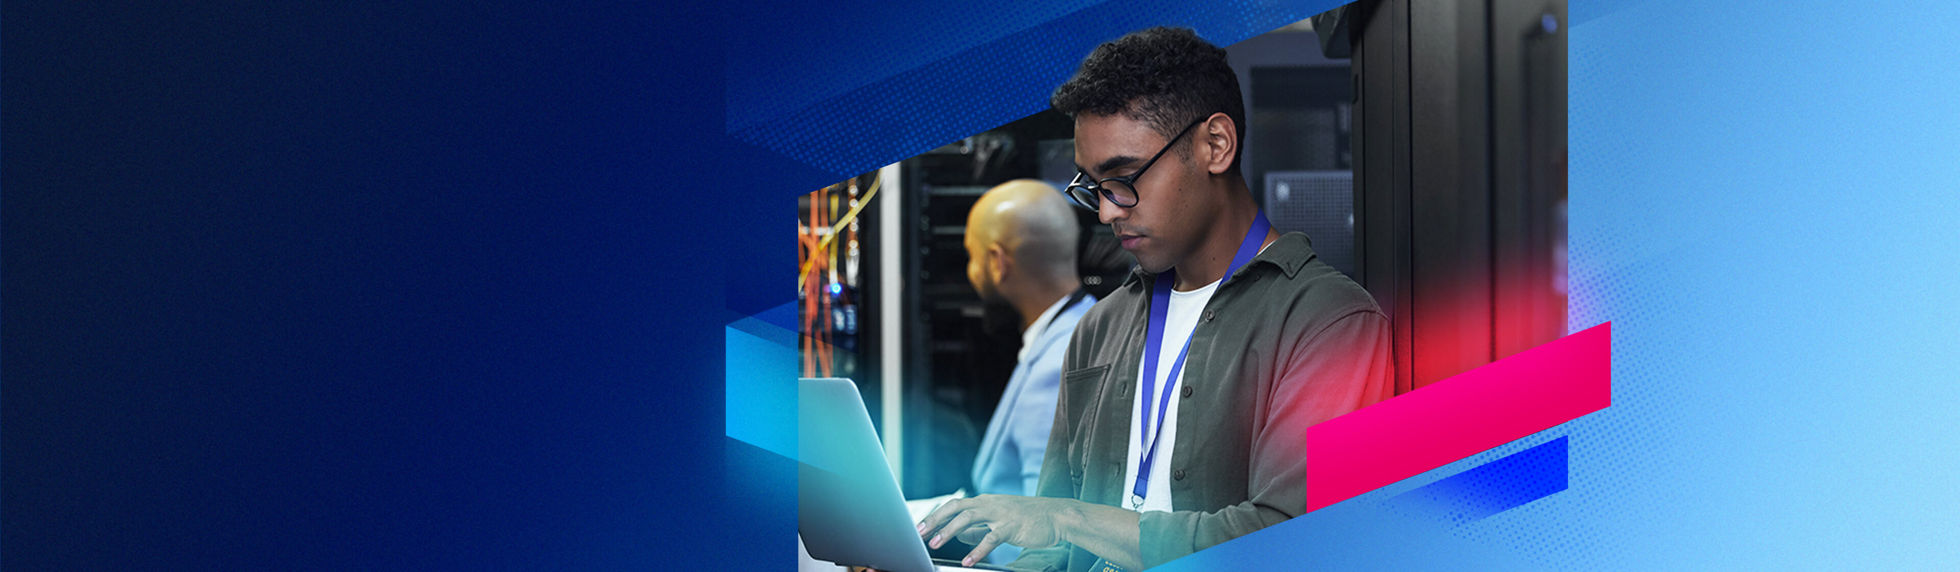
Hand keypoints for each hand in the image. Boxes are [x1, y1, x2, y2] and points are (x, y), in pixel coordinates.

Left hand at [916, 494, 1076, 566]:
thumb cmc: (1027, 519)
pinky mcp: (1012, 526)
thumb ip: (978, 528)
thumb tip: (959, 535)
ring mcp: (1000, 513)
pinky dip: (978, 549)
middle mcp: (989, 504)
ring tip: (936, 544)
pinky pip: (991, 538)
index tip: (919, 527)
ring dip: (950, 531)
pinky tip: (968, 561)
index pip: (953, 506)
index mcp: (984, 502)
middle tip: (919, 533)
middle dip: (935, 520)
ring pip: (968, 518)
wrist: (1056, 516)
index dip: (935, 516)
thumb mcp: (999, 520)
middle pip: (955, 508)